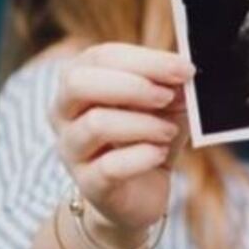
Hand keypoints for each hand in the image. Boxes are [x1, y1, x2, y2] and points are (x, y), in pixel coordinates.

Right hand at [51, 43, 193, 245]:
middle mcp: (63, 112)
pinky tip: (159, 153)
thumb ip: (171, 85)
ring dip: (143, 124)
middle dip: (131, 86)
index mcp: (79, 81)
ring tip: (168, 131)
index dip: (144, 60)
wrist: (142, 191)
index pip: (101, 57)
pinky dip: (142, 156)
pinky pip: (109, 166)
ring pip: (96, 124)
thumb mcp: (166, 105)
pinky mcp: (88, 183)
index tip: (183, 69)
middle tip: (167, 96)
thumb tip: (184, 69)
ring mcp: (71, 150)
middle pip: (78, 83)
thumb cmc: (149, 136)